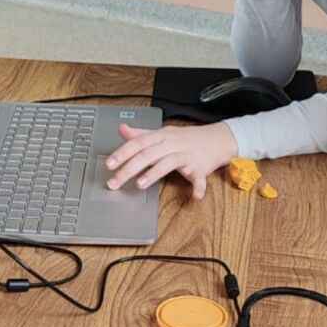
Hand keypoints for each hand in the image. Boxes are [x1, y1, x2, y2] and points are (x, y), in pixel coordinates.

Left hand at [103, 121, 237, 199]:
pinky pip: (199, 178)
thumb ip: (141, 134)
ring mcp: (186, 155)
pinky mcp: (200, 167)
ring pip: (168, 162)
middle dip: (129, 168)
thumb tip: (122, 129)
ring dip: (154, 173)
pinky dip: (198, 187)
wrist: (217, 139)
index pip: (138, 143)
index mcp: (161, 137)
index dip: (122, 153)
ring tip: (141, 184)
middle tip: (115, 182)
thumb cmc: (187, 139)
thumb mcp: (162, 134)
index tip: (109, 164)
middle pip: (148, 154)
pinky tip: (195, 196)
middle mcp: (172, 144)